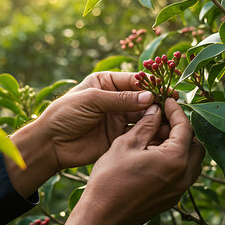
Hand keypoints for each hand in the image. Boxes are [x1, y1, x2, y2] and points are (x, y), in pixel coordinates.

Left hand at [3, 72, 174, 197]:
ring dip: (155, 118)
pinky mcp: (118, 137)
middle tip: (173, 105)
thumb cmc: (64, 114)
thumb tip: (148, 96)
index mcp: (106, 83)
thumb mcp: (91, 100)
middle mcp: (115, 99)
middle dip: (157, 101)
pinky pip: (138, 133)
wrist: (50, 144)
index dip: (150, 84)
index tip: (166, 89)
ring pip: (143, 116)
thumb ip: (120, 99)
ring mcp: (117, 119)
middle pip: (142, 98)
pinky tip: (160, 133)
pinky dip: (149, 133)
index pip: (134, 80)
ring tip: (169, 120)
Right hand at [63, 98, 204, 224]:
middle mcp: (184, 176)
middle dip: (182, 129)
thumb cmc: (110, 180)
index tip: (167, 101)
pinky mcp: (171, 199)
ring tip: (157, 136)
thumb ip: (146, 125)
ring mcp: (179, 190)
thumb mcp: (126, 144)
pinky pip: (183, 174)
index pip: (185, 127)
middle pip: (195, 144)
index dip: (176, 111)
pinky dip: (175, 160)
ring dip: (180, 146)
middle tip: (162, 119)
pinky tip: (154, 154)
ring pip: (192, 161)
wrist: (102, 217)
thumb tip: (156, 110)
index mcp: (175, 159)